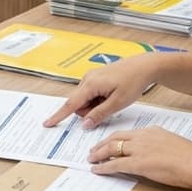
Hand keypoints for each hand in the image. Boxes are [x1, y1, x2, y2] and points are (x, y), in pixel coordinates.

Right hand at [43, 55, 160, 128]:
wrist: (144, 66)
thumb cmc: (133, 82)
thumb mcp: (118, 103)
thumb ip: (99, 114)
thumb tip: (85, 124)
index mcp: (90, 84)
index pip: (71, 104)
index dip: (59, 115)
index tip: (47, 123)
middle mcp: (87, 79)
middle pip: (78, 104)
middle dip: (90, 111)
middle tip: (109, 107)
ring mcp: (90, 77)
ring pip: (85, 100)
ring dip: (95, 105)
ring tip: (113, 99)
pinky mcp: (95, 77)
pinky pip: (90, 94)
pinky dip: (98, 99)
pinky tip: (111, 95)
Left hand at [89, 128, 191, 189]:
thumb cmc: (191, 157)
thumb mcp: (172, 145)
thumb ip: (160, 146)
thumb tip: (154, 154)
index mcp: (152, 131)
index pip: (127, 133)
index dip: (115, 138)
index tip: (108, 142)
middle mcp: (143, 137)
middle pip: (115, 138)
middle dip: (101, 144)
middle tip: (93, 149)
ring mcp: (139, 150)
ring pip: (111, 149)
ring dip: (98, 154)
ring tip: (91, 159)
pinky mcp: (138, 163)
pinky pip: (115, 164)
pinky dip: (103, 167)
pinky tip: (97, 170)